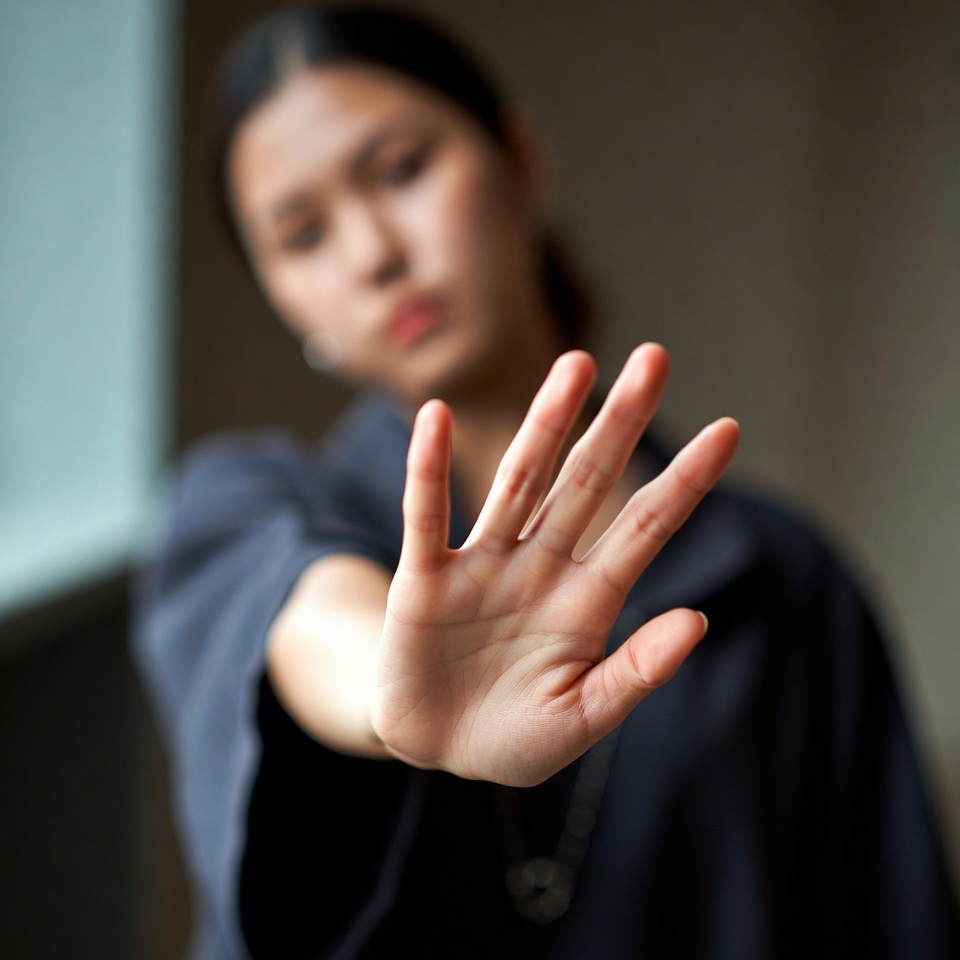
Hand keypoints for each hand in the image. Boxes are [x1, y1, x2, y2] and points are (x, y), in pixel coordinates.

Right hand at [371, 344, 739, 785]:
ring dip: (545, 425)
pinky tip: (436, 418)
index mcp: (587, 602)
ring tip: (577, 366)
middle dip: (618, 423)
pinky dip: (427, 471)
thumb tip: (697, 620)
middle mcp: (539, 568)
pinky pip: (426, 518)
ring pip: (519, 483)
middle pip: (586, 483)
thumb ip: (635, 671)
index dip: (684, 482)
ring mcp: (482, 567)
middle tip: (654, 357)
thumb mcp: (582, 717)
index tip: (729, 431)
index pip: (644, 529)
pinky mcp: (424, 581)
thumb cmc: (516, 737)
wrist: (437, 750)